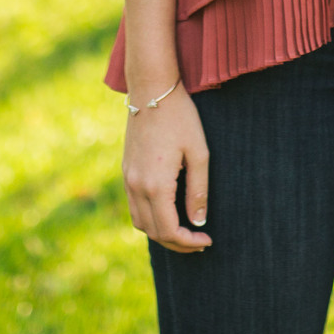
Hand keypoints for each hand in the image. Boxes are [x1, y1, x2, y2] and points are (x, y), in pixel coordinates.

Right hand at [122, 84, 211, 251]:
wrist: (151, 90)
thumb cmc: (180, 118)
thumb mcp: (199, 153)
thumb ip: (198, 191)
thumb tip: (199, 222)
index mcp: (156, 185)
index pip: (170, 230)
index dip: (189, 243)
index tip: (207, 241)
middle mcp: (136, 186)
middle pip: (154, 232)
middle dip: (177, 243)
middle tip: (199, 242)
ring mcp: (127, 179)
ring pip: (140, 223)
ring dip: (161, 233)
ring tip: (184, 232)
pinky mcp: (126, 171)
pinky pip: (134, 207)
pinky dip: (150, 219)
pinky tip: (168, 213)